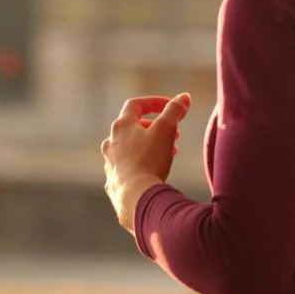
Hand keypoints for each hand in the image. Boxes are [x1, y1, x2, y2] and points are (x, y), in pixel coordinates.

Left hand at [102, 93, 191, 231]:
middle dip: (154, 128)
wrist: (136, 197)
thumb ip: (175, 110)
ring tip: (167, 153)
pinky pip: (128, 169)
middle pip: (132, 127)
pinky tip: (152, 173)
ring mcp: (110, 163)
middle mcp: (111, 142)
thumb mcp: (166, 129)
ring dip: (148, 147)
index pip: (136, 105)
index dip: (155, 102)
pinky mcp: (114, 182)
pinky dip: (141, 166)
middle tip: (173, 135)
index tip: (172, 107)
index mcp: (121, 126)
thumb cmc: (150, 160)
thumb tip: (184, 97)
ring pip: (129, 149)